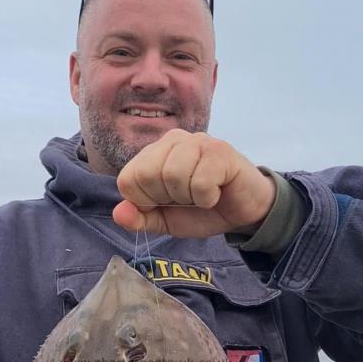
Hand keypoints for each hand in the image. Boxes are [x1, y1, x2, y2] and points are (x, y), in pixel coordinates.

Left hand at [113, 129, 275, 237]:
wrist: (244, 211)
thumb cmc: (203, 210)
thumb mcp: (166, 221)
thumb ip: (140, 218)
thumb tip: (118, 213)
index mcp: (154, 154)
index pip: (128, 179)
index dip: (145, 201)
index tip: (166, 203)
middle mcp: (173, 140)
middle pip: (147, 175)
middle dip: (167, 199)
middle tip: (187, 198)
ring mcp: (198, 141)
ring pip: (173, 176)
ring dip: (189, 198)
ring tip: (202, 194)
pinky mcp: (220, 150)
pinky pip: (200, 182)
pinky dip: (208, 198)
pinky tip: (216, 192)